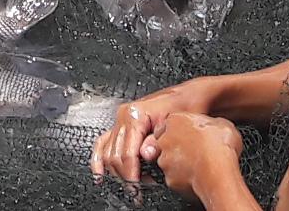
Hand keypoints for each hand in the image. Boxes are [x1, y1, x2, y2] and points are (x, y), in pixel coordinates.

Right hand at [91, 84, 213, 183]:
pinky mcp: (121, 125)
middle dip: (125, 176)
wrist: (189, 96)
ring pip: (108, 152)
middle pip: (115, 155)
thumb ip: (156, 141)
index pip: (127, 152)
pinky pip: (104, 142)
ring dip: (117, 172)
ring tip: (131, 185)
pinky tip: (99, 174)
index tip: (137, 189)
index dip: (131, 174)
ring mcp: (120, 120)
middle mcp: (124, 116)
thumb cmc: (185, 106)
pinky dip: (100, 159)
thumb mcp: (175, 124)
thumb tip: (144, 156)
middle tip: (136, 192)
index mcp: (135, 114)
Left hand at [147, 111, 247, 194]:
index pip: (170, 123)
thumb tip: (215, 127)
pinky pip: (174, 178)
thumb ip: (210, 123)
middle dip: (177, 147)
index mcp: (175, 121)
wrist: (217, 171)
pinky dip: (182, 179)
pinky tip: (196, 177)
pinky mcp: (169, 178)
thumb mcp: (222, 124)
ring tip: (198, 166)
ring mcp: (165, 160)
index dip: (181, 130)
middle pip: (166, 142)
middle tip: (194, 152)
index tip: (191, 136)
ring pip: (168, 161)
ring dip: (179, 163)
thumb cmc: (220, 146)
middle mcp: (165, 139)